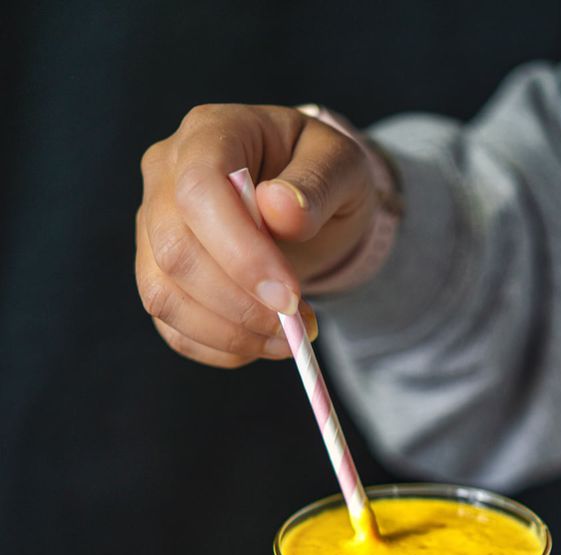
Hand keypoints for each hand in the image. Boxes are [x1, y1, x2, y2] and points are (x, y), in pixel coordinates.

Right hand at [136, 103, 376, 366]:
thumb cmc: (319, 177)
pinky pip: (172, 327)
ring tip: (288, 338)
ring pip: (164, 295)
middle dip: (240, 303)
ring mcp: (152, 228)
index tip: (289, 297)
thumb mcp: (341, 166)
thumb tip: (282, 209)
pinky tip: (260, 343)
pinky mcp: (157, 276)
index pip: (199, 192)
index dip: (240, 253)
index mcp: (208, 134)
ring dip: (230, 333)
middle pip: (176, 252)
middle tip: (298, 325)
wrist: (302, 204)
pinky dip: (218, 348)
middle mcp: (165, 176)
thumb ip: (317, 184)